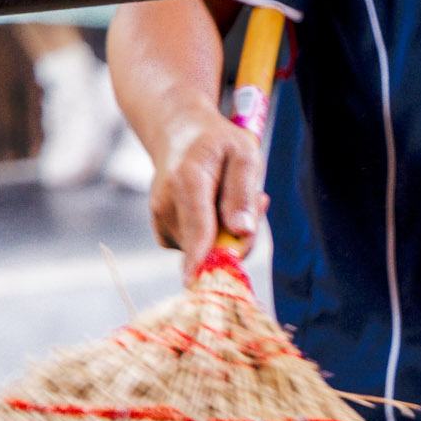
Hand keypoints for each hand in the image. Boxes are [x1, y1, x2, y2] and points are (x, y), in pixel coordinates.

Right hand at [150, 106, 267, 272]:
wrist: (179, 135)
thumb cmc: (217, 143)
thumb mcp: (243, 154)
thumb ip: (242, 193)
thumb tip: (240, 233)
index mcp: (187, 182)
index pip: (197, 228)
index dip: (201, 259)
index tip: (196, 285)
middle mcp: (166, 205)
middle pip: (211, 247)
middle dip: (241, 237)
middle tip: (259, 200)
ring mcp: (161, 222)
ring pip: (208, 252)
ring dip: (230, 234)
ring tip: (232, 197)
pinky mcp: (164, 234)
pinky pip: (200, 251)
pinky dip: (215, 238)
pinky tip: (217, 210)